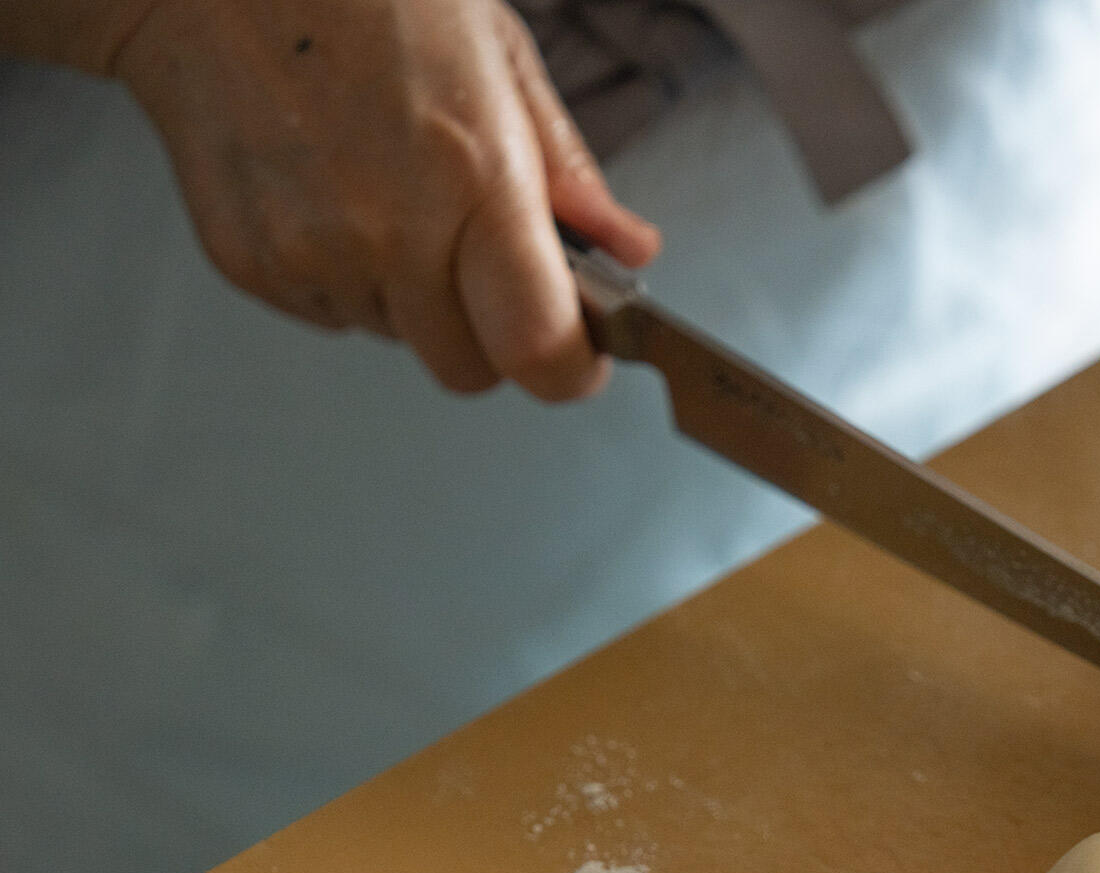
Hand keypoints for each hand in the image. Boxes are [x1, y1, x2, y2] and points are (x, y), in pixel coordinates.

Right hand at [111, 0, 659, 398]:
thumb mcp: (497, 54)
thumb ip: (569, 172)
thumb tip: (628, 251)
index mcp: (471, 175)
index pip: (538, 346)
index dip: (571, 369)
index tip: (583, 355)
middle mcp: (388, 230)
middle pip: (469, 371)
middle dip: (493, 335)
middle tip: (486, 262)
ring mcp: (311, 255)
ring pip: (401, 340)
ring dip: (416, 298)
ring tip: (392, 193)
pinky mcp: (249, 265)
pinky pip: (334, 316)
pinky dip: (351, 279)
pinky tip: (336, 195)